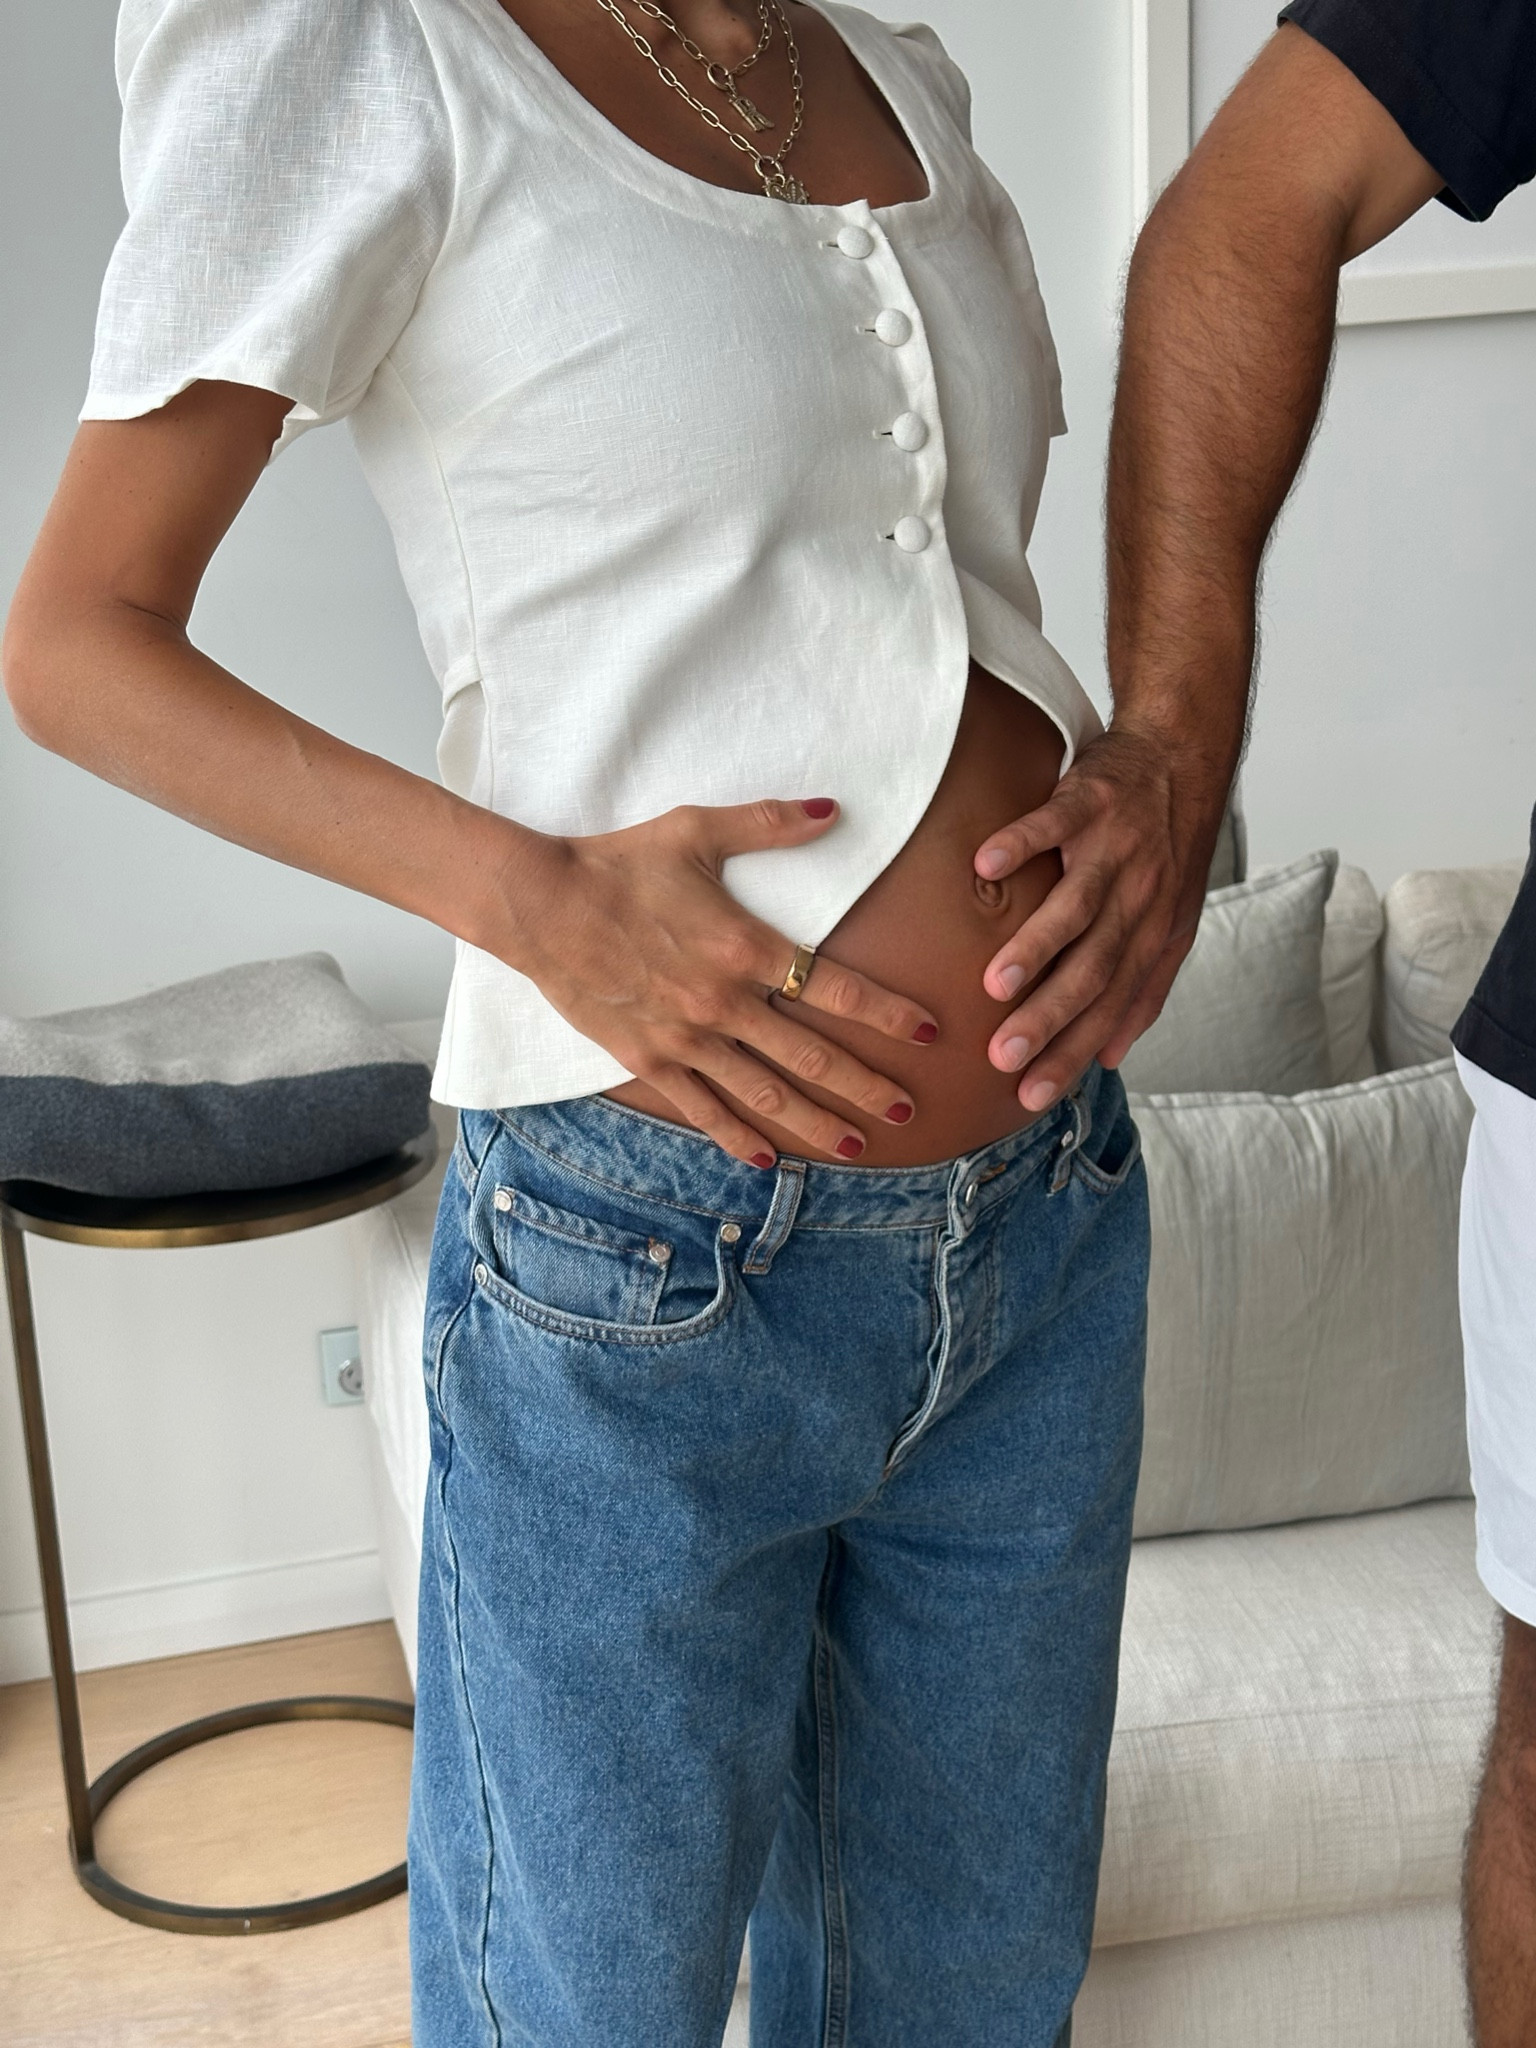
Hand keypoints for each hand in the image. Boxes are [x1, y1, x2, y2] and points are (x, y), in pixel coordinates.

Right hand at [505, 798, 937, 1166]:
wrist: (541, 904)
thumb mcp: (697, 829)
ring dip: (814, 1122)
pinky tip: (765, 1158)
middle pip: (813, 1054)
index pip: (837, 988)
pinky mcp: (648, 1058)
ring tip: (855, 1145)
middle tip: (907, 1110)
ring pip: (765, 1091)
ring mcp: (686, 1037)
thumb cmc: (621, 862)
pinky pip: (701, 1106)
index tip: (928, 1033)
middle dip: (866, 1085)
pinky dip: (736, 1135)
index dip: (888, 1014)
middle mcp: (724, 1002)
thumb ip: (771, 823)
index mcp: (745, 947)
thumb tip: (834, 808)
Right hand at [971, 725, 1231, 1109]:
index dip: (1073, 1053)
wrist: (1182, 757)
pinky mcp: (1091, 799)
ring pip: (1078, 905)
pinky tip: (986, 864)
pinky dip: (1022, 841)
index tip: (1031, 1095)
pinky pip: (1054, 823)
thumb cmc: (1167, 850)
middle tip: (1004, 1057)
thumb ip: (1143, 991)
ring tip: (995, 985)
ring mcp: (1115, 848)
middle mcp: (1139, 898)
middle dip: (1051, 1017)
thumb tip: (1113, 1057)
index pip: (1112, 1007)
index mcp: (1153, 935)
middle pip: (1095, 968)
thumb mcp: (1171, 926)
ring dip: (1037, 945)